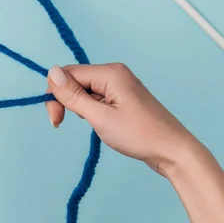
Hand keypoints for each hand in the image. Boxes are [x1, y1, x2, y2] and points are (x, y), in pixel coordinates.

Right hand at [45, 63, 197, 174]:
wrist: (172, 150)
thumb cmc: (139, 135)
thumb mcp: (100, 117)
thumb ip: (73, 96)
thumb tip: (51, 72)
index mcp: (110, 72)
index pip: (68, 73)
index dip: (56, 94)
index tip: (57, 120)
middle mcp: (115, 73)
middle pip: (76, 80)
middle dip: (67, 101)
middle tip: (63, 124)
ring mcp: (121, 86)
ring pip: (86, 91)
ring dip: (80, 108)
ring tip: (95, 125)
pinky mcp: (124, 98)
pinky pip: (98, 98)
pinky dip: (93, 111)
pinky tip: (102, 125)